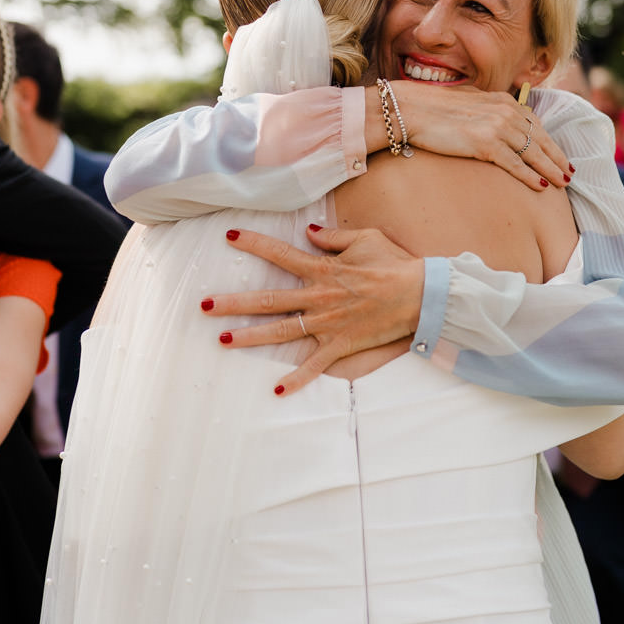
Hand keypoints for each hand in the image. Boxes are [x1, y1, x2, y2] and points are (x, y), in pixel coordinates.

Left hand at [201, 225, 425, 395]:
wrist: (420, 294)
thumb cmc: (394, 264)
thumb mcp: (365, 239)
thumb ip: (333, 237)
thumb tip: (309, 232)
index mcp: (323, 269)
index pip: (281, 254)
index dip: (255, 244)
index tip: (230, 237)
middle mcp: (318, 297)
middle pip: (268, 300)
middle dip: (233, 302)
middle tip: (203, 305)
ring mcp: (327, 323)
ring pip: (281, 332)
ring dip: (250, 337)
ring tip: (221, 340)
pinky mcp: (340, 345)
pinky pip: (315, 365)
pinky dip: (297, 379)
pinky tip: (276, 390)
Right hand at [390, 82, 570, 191]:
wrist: (411, 111)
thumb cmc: (433, 109)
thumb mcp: (469, 103)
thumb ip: (488, 111)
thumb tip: (497, 125)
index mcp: (502, 101)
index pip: (534, 123)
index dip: (550, 141)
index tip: (559, 155)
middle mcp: (505, 111)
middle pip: (540, 139)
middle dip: (557, 158)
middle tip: (569, 174)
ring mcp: (497, 127)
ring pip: (533, 153)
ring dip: (550, 169)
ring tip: (562, 183)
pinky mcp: (486, 144)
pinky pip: (515, 164)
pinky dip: (530, 176)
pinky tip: (540, 186)